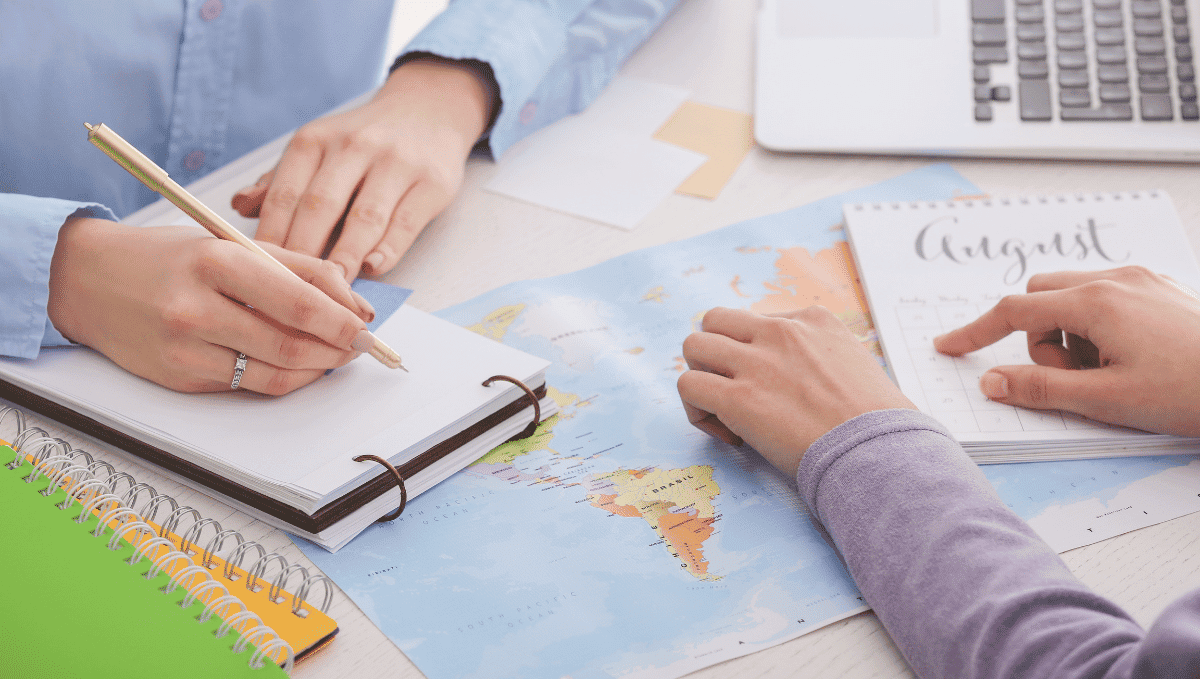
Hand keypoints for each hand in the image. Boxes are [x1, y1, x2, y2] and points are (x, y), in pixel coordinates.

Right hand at [47, 218, 376, 394]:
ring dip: (316, 370)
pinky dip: (282, 379)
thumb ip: (298, 268)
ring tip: (333, 355)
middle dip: (337, 350)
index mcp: (217, 261)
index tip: (367, 327)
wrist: (87, 279)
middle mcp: (198, 307)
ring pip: (275, 375)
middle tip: (358, 346)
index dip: (343, 321)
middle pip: (293, 345)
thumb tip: (355, 304)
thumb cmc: (169, 257)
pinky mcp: (179, 377)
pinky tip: (295, 364)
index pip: (300, 302)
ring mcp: (185, 348)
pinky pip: (247, 386)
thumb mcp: (231, 243)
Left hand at [231, 56, 496, 280]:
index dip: (271, 237)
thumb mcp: (318, 147)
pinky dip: (388, 249)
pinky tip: (374, 268)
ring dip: (345, 258)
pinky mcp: (431, 182)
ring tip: (331, 291)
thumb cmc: (365, 140)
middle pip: (320, 207)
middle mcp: (354, 146)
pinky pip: (405, 223)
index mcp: (316, 140)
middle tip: (291, 292)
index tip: (260, 273)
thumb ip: (280, 179)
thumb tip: (239, 206)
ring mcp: (395, 163)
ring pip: (364, 218)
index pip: (286, 194)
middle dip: (303, 253)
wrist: (428, 109)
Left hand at [678, 307, 915, 477]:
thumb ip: (826, 359)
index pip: (756, 320)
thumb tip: (808, 381)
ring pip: (693, 346)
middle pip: (715, 321)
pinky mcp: (738, 397)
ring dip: (701, 377)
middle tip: (734, 391)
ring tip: (724, 411)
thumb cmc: (879, 422)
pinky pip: (688, 386)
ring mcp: (757, 362)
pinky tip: (728, 434)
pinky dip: (697, 411)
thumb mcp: (857, 364)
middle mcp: (781, 331)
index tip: (773, 389)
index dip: (754, 355)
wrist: (881, 450)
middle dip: (716, 356)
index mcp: (812, 319)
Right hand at [934, 266, 1199, 435]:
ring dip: (1070, 333)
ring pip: (1073, 296)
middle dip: (1037, 336)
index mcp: (1095, 303)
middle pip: (1041, 296)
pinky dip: (1098, 326)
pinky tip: (1130, 359)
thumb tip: (993, 382)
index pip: (1013, 311)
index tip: (950, 347)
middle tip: (1069, 377)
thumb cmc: (1193, 391)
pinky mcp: (1163, 289)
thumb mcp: (1107, 400)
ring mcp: (1142, 280)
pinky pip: (1107, 298)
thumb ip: (1041, 389)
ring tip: (1108, 373)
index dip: (976, 332)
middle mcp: (1115, 279)